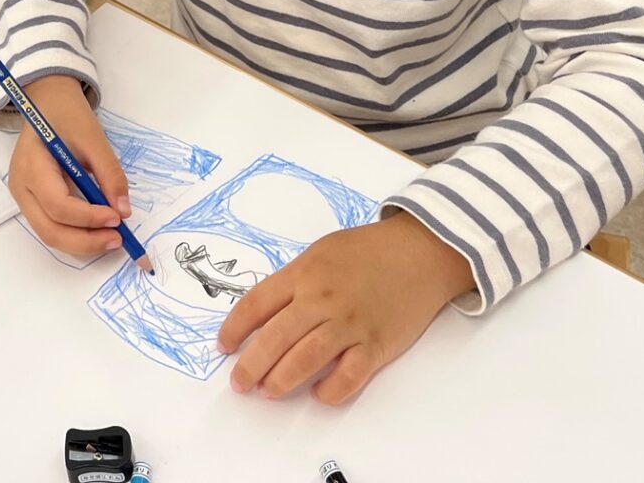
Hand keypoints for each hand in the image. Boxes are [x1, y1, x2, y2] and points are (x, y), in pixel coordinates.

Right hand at [6, 76, 132, 256]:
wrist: (48, 103)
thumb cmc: (68, 115)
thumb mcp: (94, 139)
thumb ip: (110, 175)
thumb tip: (123, 210)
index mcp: (31, 165)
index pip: (58, 205)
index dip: (88, 217)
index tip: (117, 218)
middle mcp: (21, 186)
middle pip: (49, 229)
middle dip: (85, 241)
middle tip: (117, 238)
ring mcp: (23, 196)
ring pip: (49, 233)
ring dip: (81, 242)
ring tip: (110, 237)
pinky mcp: (31, 200)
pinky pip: (51, 226)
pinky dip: (75, 233)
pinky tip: (96, 229)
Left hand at [217, 211, 473, 403]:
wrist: (420, 252)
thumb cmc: (368, 250)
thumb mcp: (321, 252)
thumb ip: (295, 280)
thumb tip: (266, 311)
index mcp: (304, 273)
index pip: (256, 304)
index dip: (235, 328)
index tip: (223, 346)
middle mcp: (322, 299)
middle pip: (275, 337)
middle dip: (251, 365)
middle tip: (239, 383)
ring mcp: (350, 323)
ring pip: (305, 358)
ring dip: (281, 380)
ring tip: (267, 391)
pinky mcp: (377, 344)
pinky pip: (349, 376)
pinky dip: (330, 390)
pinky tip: (318, 394)